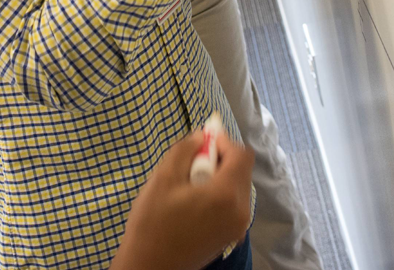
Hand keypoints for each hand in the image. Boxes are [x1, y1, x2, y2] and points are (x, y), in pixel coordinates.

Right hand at [109, 129, 253, 269]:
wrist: (151, 265)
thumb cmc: (153, 221)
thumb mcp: (163, 177)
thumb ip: (185, 150)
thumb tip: (201, 137)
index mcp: (227, 195)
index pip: (242, 155)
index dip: (223, 141)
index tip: (201, 142)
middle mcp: (241, 212)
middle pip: (242, 170)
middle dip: (220, 159)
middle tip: (190, 164)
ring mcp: (238, 227)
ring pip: (237, 187)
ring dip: (218, 176)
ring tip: (188, 184)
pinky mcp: (231, 236)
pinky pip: (233, 204)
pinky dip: (219, 194)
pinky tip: (193, 201)